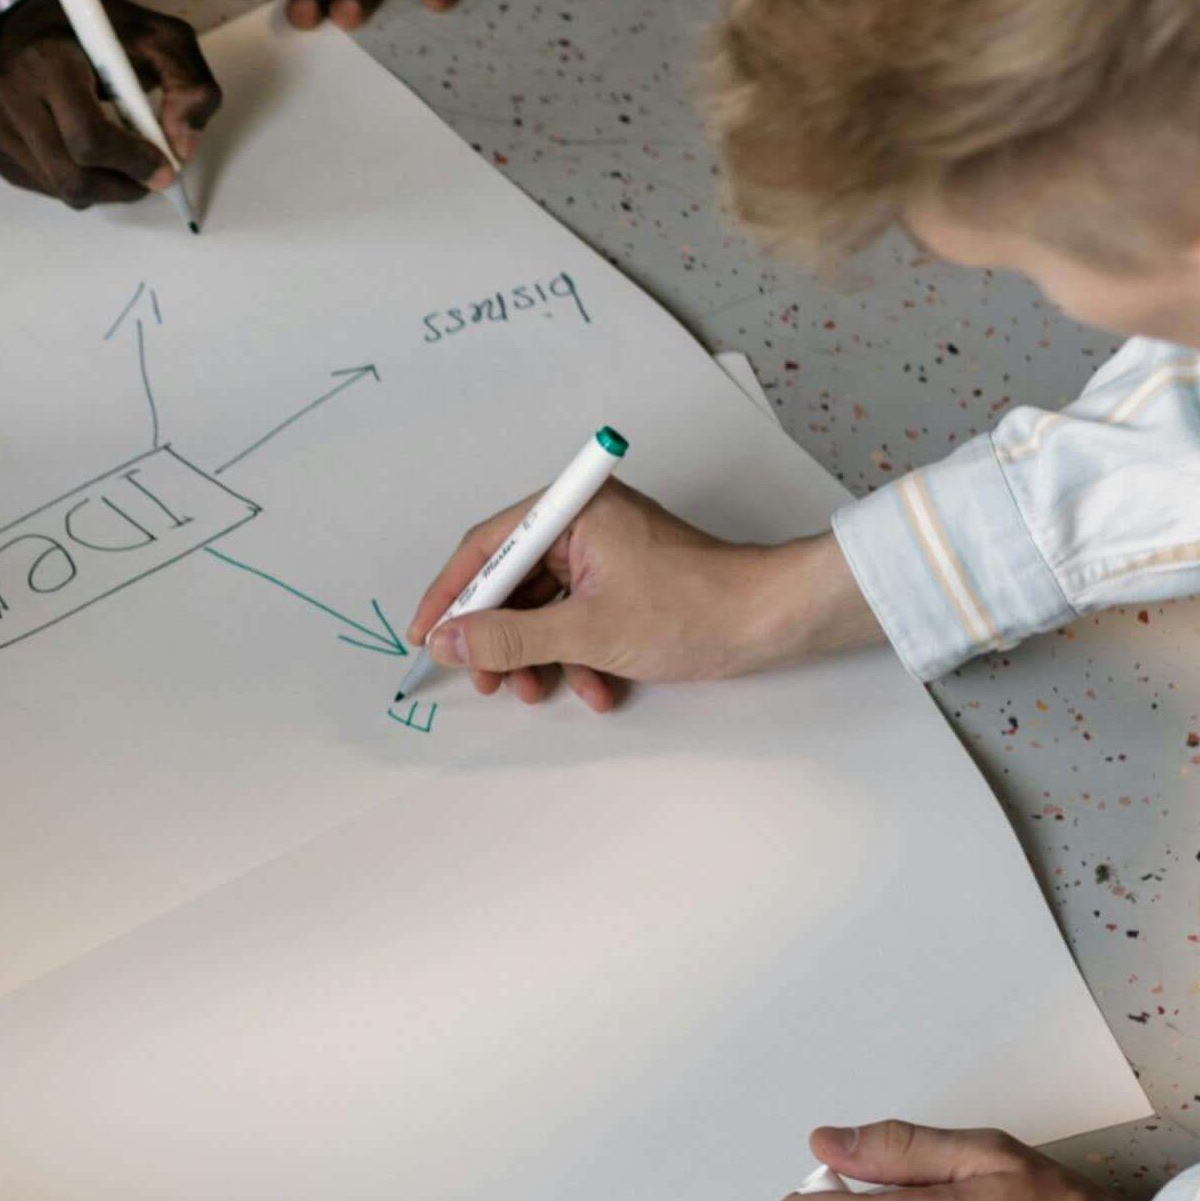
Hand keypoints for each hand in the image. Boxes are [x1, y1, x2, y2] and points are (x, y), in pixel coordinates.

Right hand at [0, 0, 220, 209]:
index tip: (164, 169)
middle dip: (119, 187)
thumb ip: (190, 86)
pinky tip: (81, 151)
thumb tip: (181, 148)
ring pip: (55, 187)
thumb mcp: (161, 38)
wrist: (38, 19)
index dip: (132, 163)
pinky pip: (37, 185)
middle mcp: (8, 91)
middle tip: (147, 179)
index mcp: (47, 60)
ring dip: (99, 186)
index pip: (88, 137)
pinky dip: (70, 180)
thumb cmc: (100, 31)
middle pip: (69, 175)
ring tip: (119, 159)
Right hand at [405, 485, 876, 711]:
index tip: (426, 637)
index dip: (449, 596)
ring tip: (541, 691)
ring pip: (543, 606)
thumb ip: (510, 638)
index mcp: (569, 509)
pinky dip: (575, 654)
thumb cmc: (692, 608)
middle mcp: (581, 521)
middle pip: (512, 580)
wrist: (772, 620)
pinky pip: (576, 615)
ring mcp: (603, 552)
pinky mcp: (622, 581)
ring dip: (538, 655)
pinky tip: (594, 687)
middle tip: (485, 681)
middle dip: (499, 637)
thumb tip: (449, 642)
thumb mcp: (588, 631)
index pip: (486, 547)